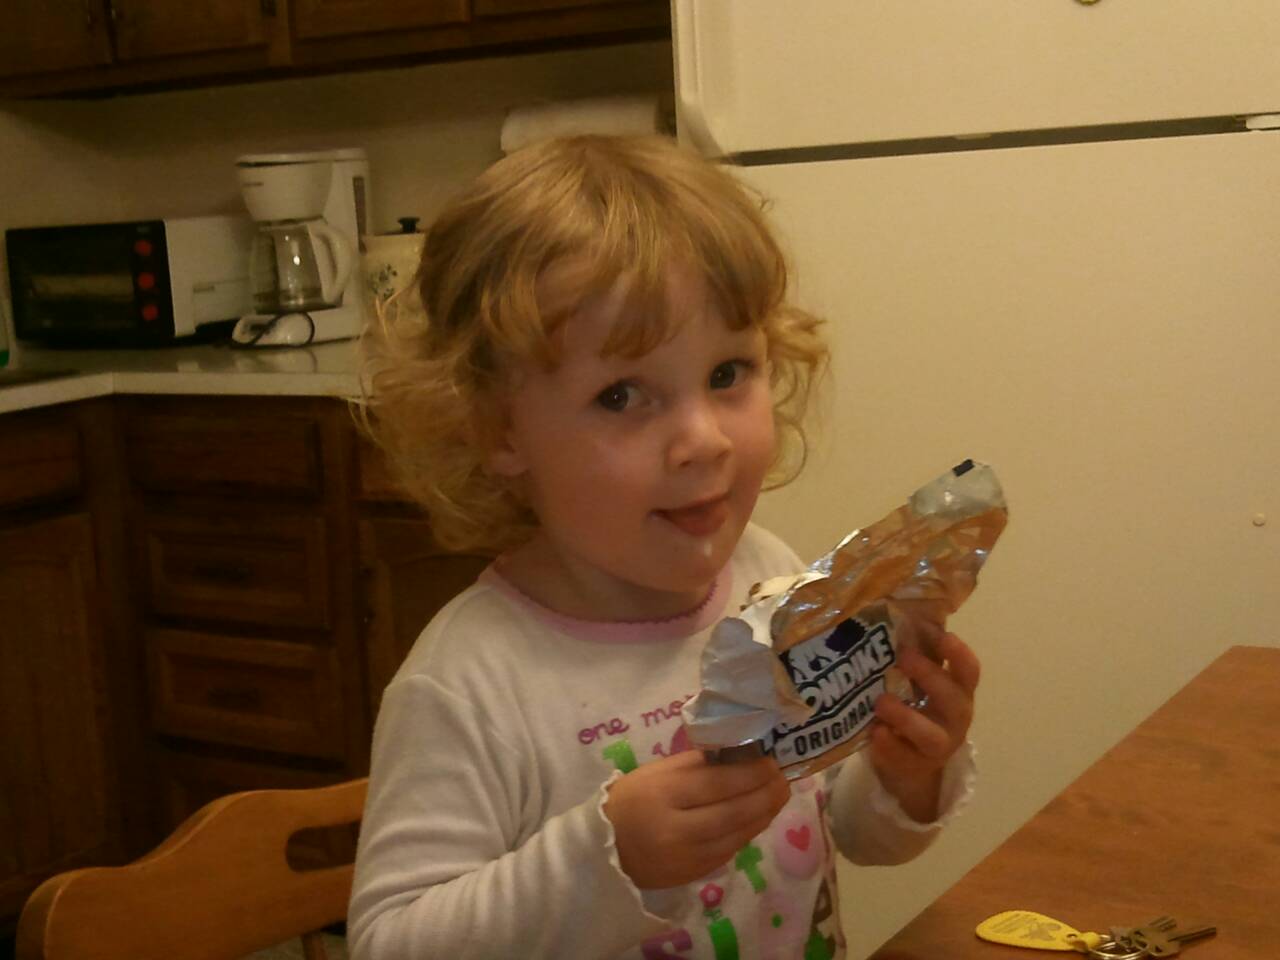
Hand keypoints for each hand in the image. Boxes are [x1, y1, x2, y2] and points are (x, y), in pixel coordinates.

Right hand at [603, 749, 789, 888]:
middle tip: (785, 779)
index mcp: (663, 795)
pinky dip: (747, 831)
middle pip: (733, 812)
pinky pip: (729, 850)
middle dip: (765, 794)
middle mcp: (677, 829)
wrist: (603, 851)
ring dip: (763, 814)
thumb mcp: (654, 773)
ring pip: (737, 834)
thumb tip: (738, 754)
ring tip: (779, 796)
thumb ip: (694, 765)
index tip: (772, 761)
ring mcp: (687, 857)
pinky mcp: (693, 874)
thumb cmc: (629, 801)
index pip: (717, 784)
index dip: (750, 773)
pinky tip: (758, 817)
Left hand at [869, 626, 979, 822]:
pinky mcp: (915, 766)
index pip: (969, 671)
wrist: (911, 760)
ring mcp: (937, 746)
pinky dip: (888, 745)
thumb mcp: (919, 683)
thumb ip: (914, 657)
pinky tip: (875, 732)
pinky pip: (903, 758)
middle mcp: (954, 719)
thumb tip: (893, 616)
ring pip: (930, 735)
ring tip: (881, 702)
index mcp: (958, 692)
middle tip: (904, 658)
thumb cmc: (916, 706)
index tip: (945, 636)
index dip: (960, 655)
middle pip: (953, 699)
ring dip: (906, 717)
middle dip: (930, 677)